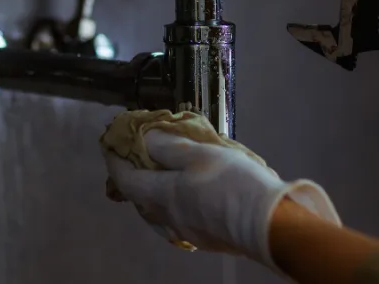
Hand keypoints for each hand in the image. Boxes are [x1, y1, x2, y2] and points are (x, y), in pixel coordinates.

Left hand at [104, 130, 339, 268]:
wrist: (269, 224)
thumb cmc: (233, 183)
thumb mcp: (199, 153)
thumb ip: (168, 146)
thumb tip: (144, 139)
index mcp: (161, 195)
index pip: (125, 177)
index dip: (114, 158)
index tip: (109, 142)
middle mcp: (168, 218)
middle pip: (138, 198)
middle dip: (131, 177)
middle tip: (133, 158)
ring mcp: (186, 231)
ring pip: (156, 214)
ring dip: (151, 195)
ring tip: (156, 180)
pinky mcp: (206, 239)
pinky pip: (176, 222)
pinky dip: (171, 207)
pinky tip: (184, 201)